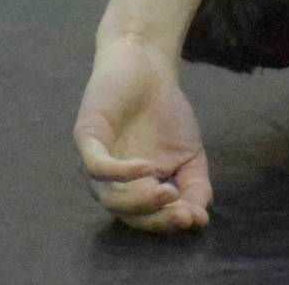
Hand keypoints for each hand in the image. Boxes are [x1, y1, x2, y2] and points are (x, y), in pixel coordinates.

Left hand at [74, 36, 211, 231]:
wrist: (147, 65)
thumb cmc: (165, 111)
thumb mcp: (190, 152)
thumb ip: (195, 183)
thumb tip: (201, 215)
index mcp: (135, 187)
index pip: (148, 216)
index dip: (170, 222)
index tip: (197, 219)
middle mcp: (113, 181)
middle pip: (128, 214)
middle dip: (156, 219)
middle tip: (183, 214)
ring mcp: (98, 160)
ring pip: (110, 197)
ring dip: (140, 201)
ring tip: (168, 194)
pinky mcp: (87, 138)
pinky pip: (97, 167)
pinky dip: (120, 173)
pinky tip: (147, 168)